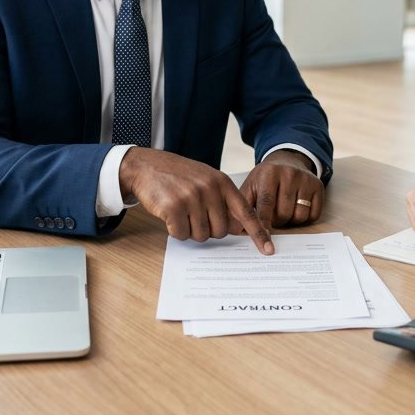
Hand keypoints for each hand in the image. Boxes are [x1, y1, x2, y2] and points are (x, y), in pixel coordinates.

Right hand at [119, 147, 273, 253]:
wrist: (147, 166)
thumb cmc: (179, 176)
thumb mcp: (206, 180)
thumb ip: (224, 201)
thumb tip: (240, 228)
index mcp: (222, 182)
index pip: (246, 213)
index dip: (258, 233)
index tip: (268, 249)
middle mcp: (210, 189)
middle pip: (221, 231)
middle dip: (208, 229)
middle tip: (194, 214)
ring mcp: (192, 197)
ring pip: (201, 235)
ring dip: (190, 230)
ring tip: (181, 211)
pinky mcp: (174, 207)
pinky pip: (181, 234)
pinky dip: (175, 230)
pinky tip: (169, 214)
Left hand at [237, 150, 324, 227]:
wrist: (287, 160)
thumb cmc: (265, 178)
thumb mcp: (251, 185)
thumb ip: (243, 205)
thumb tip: (238, 230)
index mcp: (269, 173)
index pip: (266, 203)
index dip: (264, 223)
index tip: (262, 238)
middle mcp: (289, 174)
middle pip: (283, 213)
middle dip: (276, 222)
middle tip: (273, 216)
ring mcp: (306, 179)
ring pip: (299, 216)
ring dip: (291, 221)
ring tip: (284, 211)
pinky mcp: (318, 186)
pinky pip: (313, 215)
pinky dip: (305, 218)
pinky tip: (297, 208)